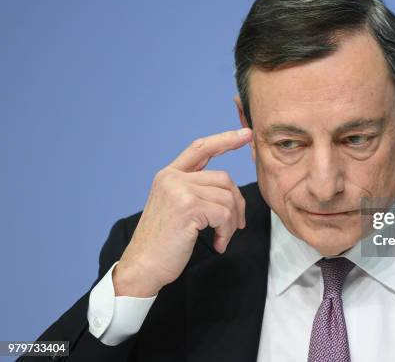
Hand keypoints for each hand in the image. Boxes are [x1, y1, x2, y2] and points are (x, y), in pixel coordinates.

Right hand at [112, 128, 252, 296]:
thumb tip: (229, 189)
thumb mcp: (175, 207)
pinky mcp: (188, 207)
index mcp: (169, 175)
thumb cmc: (163, 243)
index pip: (201, 148)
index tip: (246, 135)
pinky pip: (225, 214)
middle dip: (237, 204)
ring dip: (232, 222)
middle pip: (224, 179)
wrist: (143, 266)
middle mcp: (173, 178)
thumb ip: (195, 190)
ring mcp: (179, 191)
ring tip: (221, 237)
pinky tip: (217, 244)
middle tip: (236, 226)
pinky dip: (226, 232)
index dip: (225, 139)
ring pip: (228, 198)